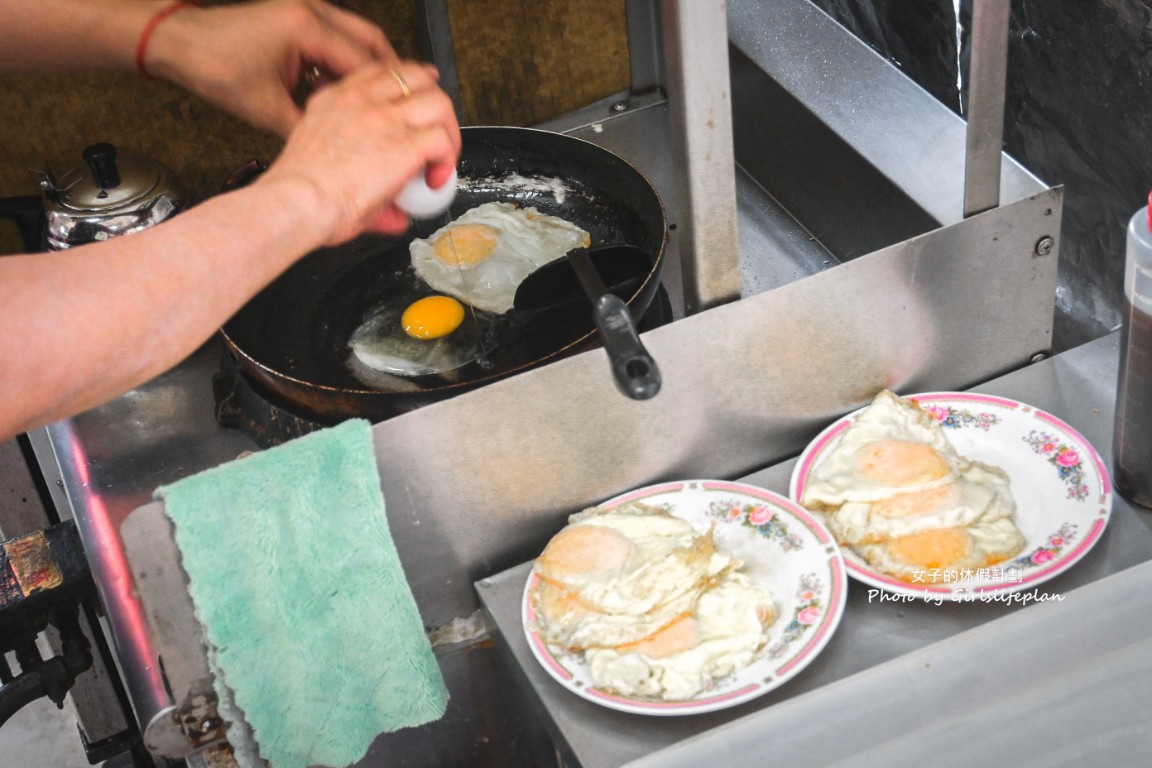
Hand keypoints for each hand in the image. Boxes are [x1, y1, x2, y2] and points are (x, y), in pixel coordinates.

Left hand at [146, 0, 396, 135]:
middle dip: (394, 76)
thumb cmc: (212, 65)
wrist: (179, 43)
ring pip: (360, 40)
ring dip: (373, 70)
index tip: (403, 115)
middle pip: (374, 44)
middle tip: (410, 104)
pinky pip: (339, 41)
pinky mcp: (299, 21)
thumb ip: (307, 128)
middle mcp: (312, 13)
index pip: (365, 62)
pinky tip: (349, 90)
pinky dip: (350, 65)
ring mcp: (307, 13)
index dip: (388, 92)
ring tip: (385, 101)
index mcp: (307, 28)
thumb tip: (335, 149)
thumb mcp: (266, 109)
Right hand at [258, 61, 460, 243]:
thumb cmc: (298, 196)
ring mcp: (385, 120)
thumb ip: (356, 178)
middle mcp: (361, 103)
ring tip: (441, 159)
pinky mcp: (404, 144)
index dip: (406, 87)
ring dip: (447, 131)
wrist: (295, 203)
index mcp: (334, 102)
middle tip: (436, 135)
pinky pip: (442, 140)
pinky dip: (447, 160)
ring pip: (438, 103)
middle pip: (416, 78)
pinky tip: (435, 180)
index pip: (379, 73)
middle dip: (434, 104)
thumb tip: (389, 211)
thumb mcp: (321, 168)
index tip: (415, 104)